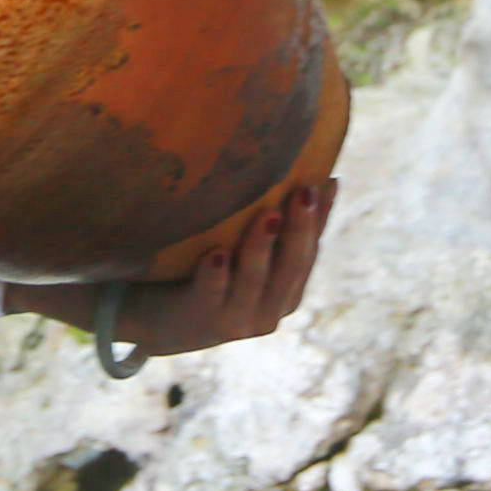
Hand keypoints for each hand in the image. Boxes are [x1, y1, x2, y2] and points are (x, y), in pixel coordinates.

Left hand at [108, 174, 335, 357]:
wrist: (162, 321)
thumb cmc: (211, 272)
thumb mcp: (246, 251)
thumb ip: (273, 225)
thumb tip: (306, 169)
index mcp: (288, 290)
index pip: (311, 250)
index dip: (322, 218)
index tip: (328, 181)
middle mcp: (271, 309)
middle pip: (291, 266)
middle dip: (300, 229)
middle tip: (304, 192)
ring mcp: (238, 319)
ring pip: (254, 280)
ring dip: (261, 247)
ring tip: (268, 214)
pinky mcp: (201, 320)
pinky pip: (210, 294)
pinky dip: (216, 275)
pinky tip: (217, 254)